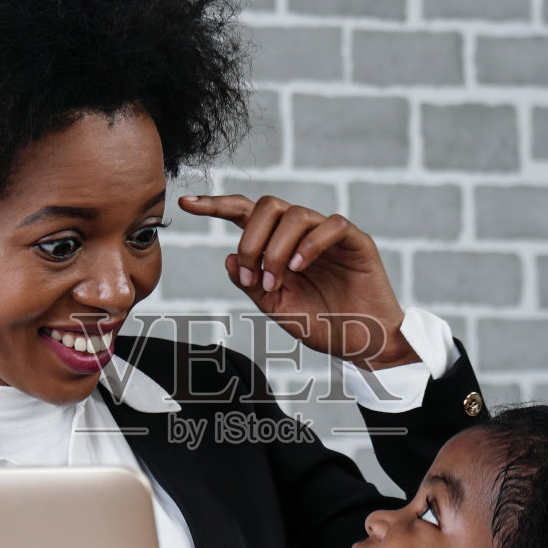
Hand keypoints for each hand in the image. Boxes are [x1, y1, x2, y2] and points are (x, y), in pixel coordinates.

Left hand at [178, 194, 417, 369]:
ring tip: (277, 281)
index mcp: (279, 245)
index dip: (216, 205)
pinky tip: (300, 266)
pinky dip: (309, 244)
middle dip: (250, 240)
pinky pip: (331, 225)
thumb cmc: (321, 324)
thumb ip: (250, 283)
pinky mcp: (356, 242)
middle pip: (267, 206)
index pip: (245, 213)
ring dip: (276, 249)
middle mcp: (302, 233)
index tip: (187, 204)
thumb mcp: (276, 308)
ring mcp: (328, 235)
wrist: (360, 344)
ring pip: (295, 214)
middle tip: (252, 277)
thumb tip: (228, 256)